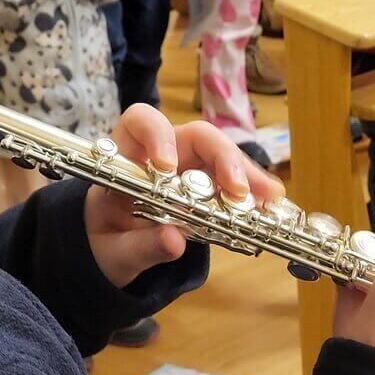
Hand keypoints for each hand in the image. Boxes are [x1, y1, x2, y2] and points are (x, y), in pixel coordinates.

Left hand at [84, 104, 284, 287]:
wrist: (112, 253)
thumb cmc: (104, 241)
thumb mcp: (114, 253)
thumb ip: (139, 247)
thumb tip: (174, 241)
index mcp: (127, 157)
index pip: (141, 122)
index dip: (156, 135)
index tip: (167, 168)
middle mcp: (162, 154)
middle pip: (198, 137)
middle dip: (222, 158)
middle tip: (240, 191)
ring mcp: (188, 169)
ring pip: (222, 158)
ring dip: (247, 176)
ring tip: (269, 200)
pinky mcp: (207, 188)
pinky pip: (231, 183)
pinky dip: (251, 194)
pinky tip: (268, 206)